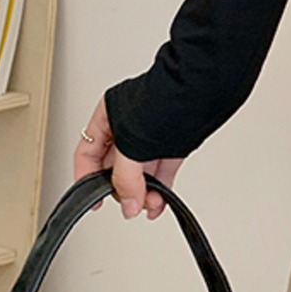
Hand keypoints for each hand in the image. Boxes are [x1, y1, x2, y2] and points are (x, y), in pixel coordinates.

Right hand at [74, 96, 185, 220]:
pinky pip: (161, 170)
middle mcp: (127, 125)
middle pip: (115, 167)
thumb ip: (125, 178)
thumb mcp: (131, 143)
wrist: (203, 87)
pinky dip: (160, 188)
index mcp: (108, 115)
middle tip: (131, 204)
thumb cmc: (166, 97)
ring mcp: (151, 135)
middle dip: (123, 189)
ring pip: (141, 172)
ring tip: (150, 205)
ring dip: (144, 193)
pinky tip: (160, 201)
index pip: (87, 153)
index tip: (95, 202)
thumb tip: (128, 204)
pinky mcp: (172, 143)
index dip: (87, 179)